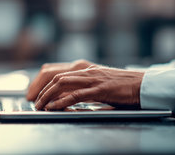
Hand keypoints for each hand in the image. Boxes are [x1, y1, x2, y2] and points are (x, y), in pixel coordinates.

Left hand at [26, 59, 143, 109]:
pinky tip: (53, 107)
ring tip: (39, 105)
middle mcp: (84, 69)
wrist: (143, 85)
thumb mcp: (96, 82)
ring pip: (61, 83)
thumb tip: (60, 97)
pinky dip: (61, 101)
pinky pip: (75, 95)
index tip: (32, 92)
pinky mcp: (100, 89)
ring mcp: (92, 78)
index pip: (52, 70)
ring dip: (46, 95)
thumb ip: (80, 86)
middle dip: (38, 88)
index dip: (38, 81)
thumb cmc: (121, 86)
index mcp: (82, 67)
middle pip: (52, 75)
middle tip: (31, 100)